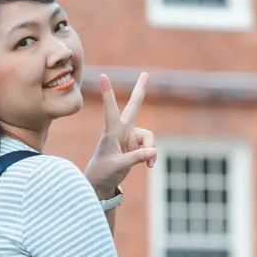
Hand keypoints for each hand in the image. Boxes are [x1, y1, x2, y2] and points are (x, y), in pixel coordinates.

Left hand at [84, 72, 157, 198]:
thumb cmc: (103, 171)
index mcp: (111, 131)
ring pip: (149, 136)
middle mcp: (122, 130)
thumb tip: (154, 151)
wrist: (102, 182)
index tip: (103, 76)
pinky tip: (149, 166)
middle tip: (145, 74)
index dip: (108, 93)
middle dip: (140, 91)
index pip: (110, 109)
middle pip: (134, 106)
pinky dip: (152, 156)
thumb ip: (136, 157)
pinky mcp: (136, 146)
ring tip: (148, 164)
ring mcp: (130, 137)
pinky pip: (150, 147)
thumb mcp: (119, 165)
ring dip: (150, 149)